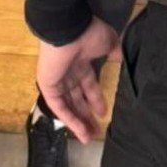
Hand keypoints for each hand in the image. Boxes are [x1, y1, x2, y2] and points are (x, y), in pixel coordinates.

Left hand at [36, 17, 120, 143]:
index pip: (88, 85)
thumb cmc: (88, 34)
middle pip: (77, 99)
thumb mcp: (108, 41)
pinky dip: (69, 119)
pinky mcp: (47, 86)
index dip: (96, 100)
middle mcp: (68, 72)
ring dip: (78, 122)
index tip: (104, 113)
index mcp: (80, 62)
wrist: (68, 28)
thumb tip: (119, 58)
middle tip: (96, 131)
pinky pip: (59, 107)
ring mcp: (56, 80)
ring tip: (89, 138)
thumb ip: (114, 52)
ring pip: (68, 106)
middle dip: (86, 115)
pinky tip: (81, 131)